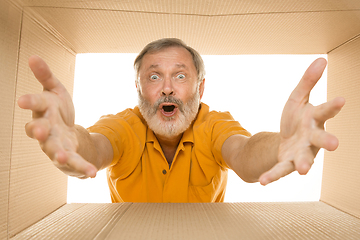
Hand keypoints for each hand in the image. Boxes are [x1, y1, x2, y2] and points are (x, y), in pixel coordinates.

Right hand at [17, 55, 96, 177]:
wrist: (66, 131)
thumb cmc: (57, 109)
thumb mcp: (54, 90)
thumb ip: (45, 76)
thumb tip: (33, 57)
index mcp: (42, 111)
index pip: (35, 106)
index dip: (29, 103)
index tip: (22, 101)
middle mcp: (45, 130)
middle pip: (39, 132)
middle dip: (39, 131)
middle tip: (40, 131)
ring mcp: (55, 145)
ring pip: (54, 151)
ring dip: (58, 154)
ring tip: (63, 157)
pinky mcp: (68, 156)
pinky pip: (75, 163)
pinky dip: (82, 168)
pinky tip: (92, 173)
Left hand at [259, 58, 344, 184]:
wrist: (286, 138)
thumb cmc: (296, 117)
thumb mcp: (298, 98)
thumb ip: (308, 81)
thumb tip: (321, 59)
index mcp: (315, 120)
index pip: (324, 112)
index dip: (332, 106)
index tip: (341, 100)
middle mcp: (312, 138)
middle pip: (320, 140)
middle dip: (327, 142)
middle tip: (334, 145)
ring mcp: (301, 153)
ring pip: (305, 159)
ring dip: (305, 164)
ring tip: (304, 170)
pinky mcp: (288, 163)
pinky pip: (281, 170)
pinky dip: (272, 176)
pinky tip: (262, 181)